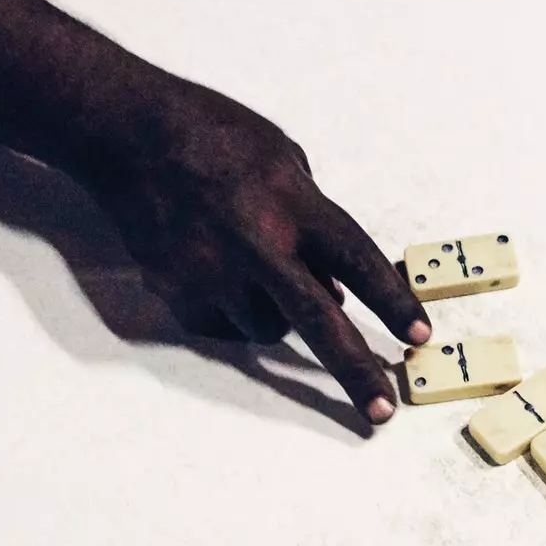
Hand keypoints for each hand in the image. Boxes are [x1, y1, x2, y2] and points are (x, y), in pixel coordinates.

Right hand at [89, 76, 427, 422]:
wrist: (126, 135)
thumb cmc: (213, 137)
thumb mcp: (284, 160)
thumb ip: (314, 223)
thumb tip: (333, 291)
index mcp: (290, 202)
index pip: (356, 261)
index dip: (392, 302)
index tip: (418, 336)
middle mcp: (255, 243)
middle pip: (317, 321)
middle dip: (354, 369)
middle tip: (381, 410)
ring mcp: (212, 273)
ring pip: (268, 329)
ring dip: (275, 312)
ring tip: (248, 264)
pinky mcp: (178, 293)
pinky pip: (224, 324)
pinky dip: (231, 307)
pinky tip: (212, 267)